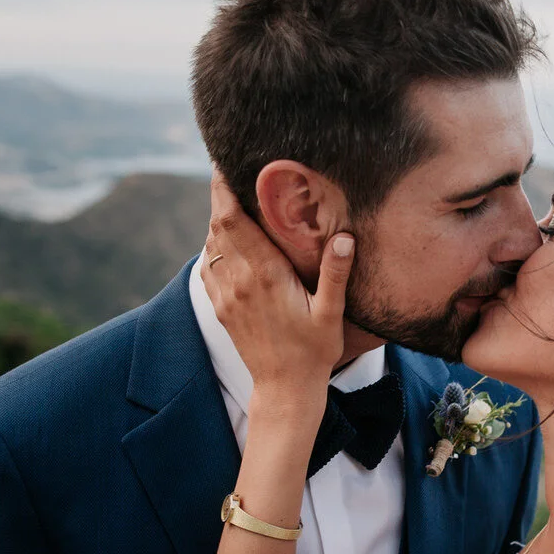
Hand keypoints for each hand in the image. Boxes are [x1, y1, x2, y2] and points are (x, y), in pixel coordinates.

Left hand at [200, 173, 353, 407]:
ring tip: (234, 200)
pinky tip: (229, 239)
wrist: (285, 389)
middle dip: (220, 196)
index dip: (222, 189)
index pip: (231, 220)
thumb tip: (344, 238)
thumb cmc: (314, 352)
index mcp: (264, 275)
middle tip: (230, 171)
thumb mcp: (331, 313)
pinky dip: (214, 245)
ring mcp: (226, 295)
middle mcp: (238, 281)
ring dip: (218, 220)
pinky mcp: (222, 307)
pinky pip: (209, 266)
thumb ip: (335, 274)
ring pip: (211, 244)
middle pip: (217, 225)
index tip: (223, 164)